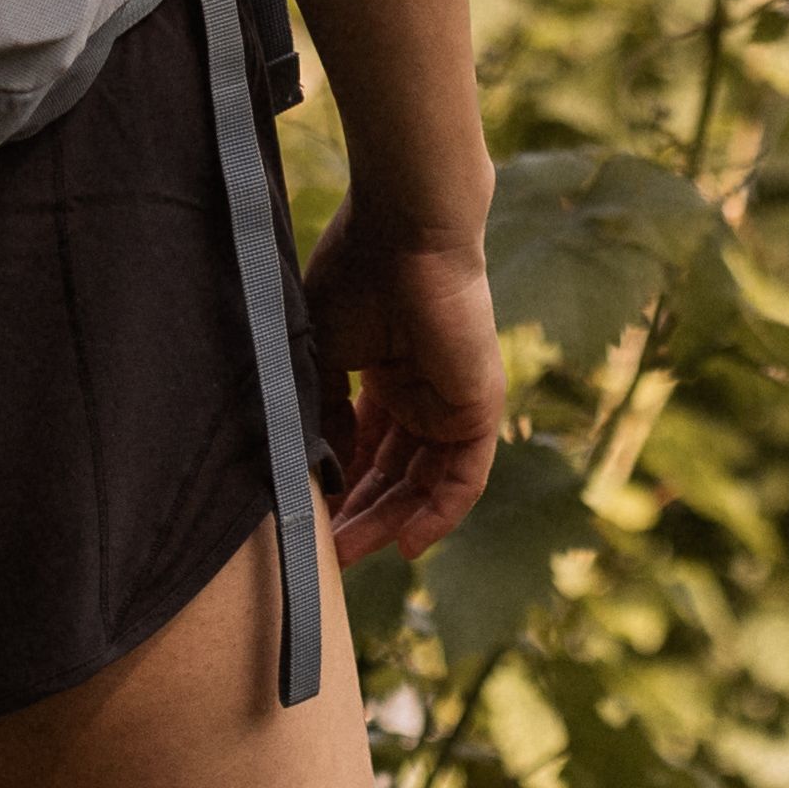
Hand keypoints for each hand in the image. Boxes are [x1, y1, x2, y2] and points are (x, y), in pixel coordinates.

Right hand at [299, 210, 506, 571]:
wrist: (405, 231)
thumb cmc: (356, 272)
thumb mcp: (322, 350)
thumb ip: (324, 409)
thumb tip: (328, 466)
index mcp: (387, 373)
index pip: (368, 447)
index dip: (340, 485)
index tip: (309, 520)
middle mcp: (423, 391)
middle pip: (395, 471)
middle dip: (361, 514)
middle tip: (327, 554)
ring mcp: (453, 400)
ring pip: (426, 481)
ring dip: (391, 521)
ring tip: (350, 556)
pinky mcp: (479, 407)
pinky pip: (463, 477)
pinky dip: (438, 513)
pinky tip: (405, 544)